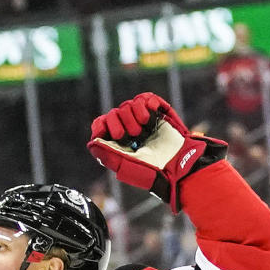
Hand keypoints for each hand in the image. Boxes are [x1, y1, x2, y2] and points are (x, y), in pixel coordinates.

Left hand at [87, 92, 226, 212]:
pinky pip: (145, 98)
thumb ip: (107, 154)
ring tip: (145, 128)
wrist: (177, 164)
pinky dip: (147, 102)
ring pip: (128, 104)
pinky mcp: (156, 112)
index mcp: (116, 143)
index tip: (117, 135)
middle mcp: (127, 130)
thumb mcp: (125, 166)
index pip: (101, 124)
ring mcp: (141, 121)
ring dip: (134, 113)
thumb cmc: (151, 171)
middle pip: (114, 112)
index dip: (104, 125)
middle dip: (121, 121)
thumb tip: (92, 143)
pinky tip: (151, 113)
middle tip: (134, 134)